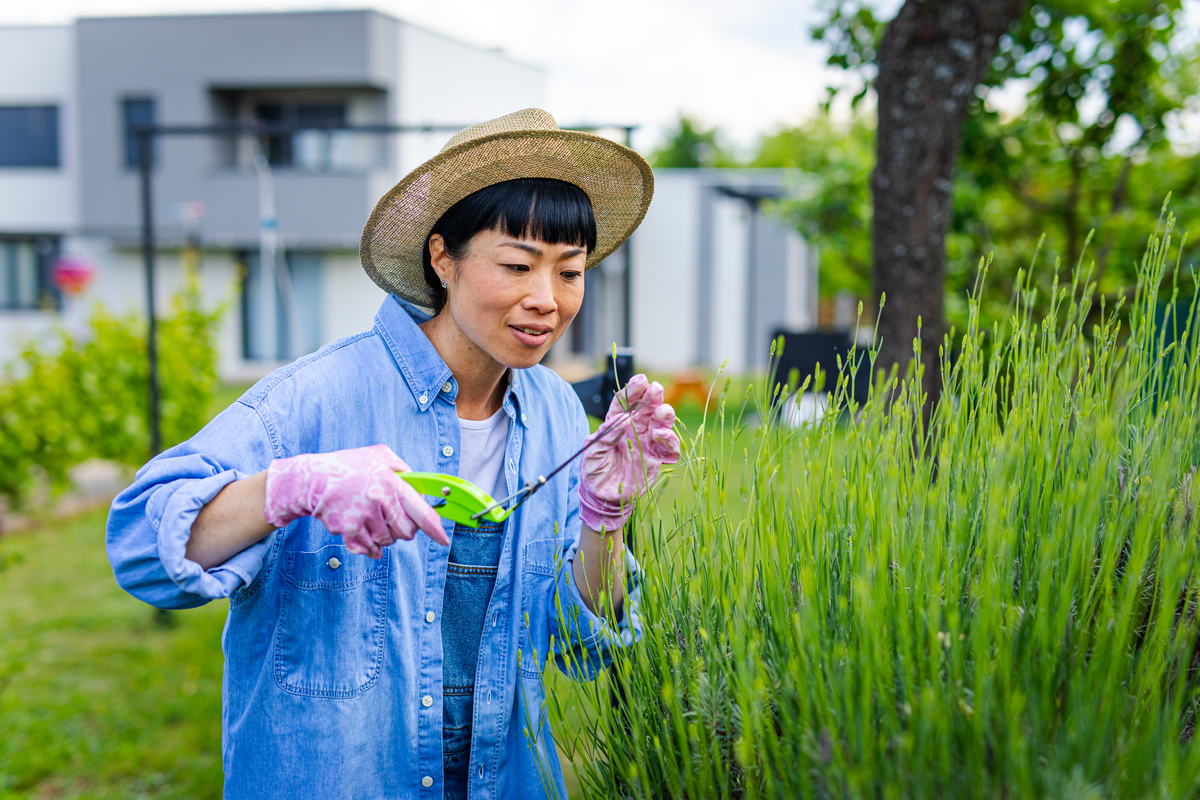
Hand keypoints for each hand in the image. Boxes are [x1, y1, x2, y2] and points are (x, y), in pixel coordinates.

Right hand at [264, 444, 448, 557]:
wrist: (312, 478)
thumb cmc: (348, 466)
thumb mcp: (379, 455)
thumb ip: (403, 468)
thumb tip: (421, 486)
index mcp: (391, 481)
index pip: (421, 511)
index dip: (435, 528)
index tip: (444, 539)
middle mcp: (380, 499)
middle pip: (406, 532)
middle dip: (403, 530)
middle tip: (390, 519)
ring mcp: (363, 515)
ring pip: (387, 540)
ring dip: (383, 536)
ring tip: (370, 519)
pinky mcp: (348, 528)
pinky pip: (368, 548)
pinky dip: (368, 547)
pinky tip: (363, 535)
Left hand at [578, 374, 680, 532]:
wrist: (602, 497)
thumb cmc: (594, 471)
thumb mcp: (592, 451)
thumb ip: (607, 434)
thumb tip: (625, 419)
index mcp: (617, 423)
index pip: (626, 403)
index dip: (634, 390)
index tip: (641, 380)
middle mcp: (635, 430)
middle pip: (649, 408)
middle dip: (654, 396)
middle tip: (656, 390)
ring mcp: (648, 444)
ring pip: (664, 423)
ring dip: (665, 415)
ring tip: (660, 415)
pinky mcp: (656, 460)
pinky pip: (670, 449)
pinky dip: (671, 441)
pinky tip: (661, 438)